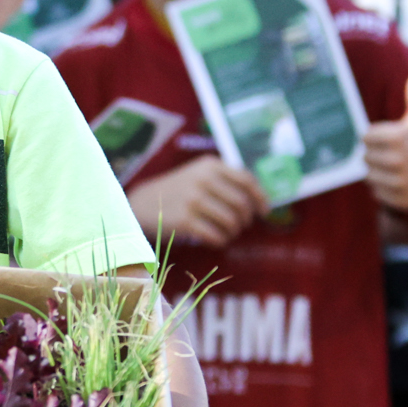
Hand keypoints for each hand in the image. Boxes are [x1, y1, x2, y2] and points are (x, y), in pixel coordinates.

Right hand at [127, 157, 267, 248]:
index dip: (260, 198)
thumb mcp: (199, 174)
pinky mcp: (185, 221)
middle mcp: (203, 180)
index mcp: (210, 165)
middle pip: (241, 204)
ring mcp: (193, 200)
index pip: (246, 180)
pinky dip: (221, 240)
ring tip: (228, 232)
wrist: (143, 203)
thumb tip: (259, 200)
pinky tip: (216, 239)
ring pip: (230, 222)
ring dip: (233, 231)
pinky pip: (216, 236)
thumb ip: (226, 180)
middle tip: (241, 225)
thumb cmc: (179, 190)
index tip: (264, 211)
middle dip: (245, 218)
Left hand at [363, 66, 407, 213]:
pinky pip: (377, 192)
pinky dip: (385, 188)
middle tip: (398, 155)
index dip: (379, 137)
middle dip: (378, 154)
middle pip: (365, 156)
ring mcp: (400, 182)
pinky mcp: (401, 200)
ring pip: (368, 175)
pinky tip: (403, 182)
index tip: (395, 139)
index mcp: (398, 136)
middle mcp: (398, 160)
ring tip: (400, 168)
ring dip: (379, 171)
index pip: (365, 136)